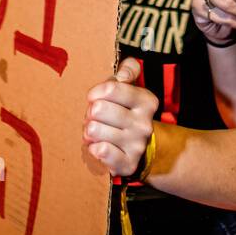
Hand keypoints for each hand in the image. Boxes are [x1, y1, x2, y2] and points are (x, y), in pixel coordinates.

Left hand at [84, 58, 157, 176]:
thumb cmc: (125, 111)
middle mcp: (145, 123)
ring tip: (95, 131)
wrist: (139, 147)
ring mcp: (137, 145)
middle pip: (98, 109)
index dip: (96, 92)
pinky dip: (93, 148)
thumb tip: (123, 76)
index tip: (95, 97)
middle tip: (95, 117)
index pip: (111, 88)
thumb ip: (129, 70)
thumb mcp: (130, 87)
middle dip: (90, 113)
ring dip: (89, 131)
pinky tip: (97, 146)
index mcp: (146, 101)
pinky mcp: (128, 164)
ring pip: (94, 130)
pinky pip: (100, 151)